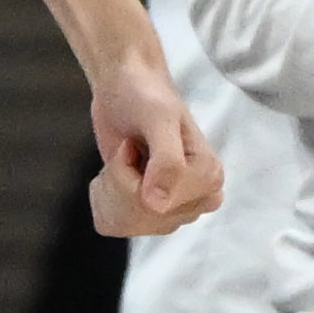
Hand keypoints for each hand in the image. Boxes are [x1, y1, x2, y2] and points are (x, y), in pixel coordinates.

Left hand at [87, 52, 221, 236]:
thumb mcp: (158, 120)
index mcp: (209, 176)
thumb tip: (158, 206)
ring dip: (111, 190)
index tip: (135, 143)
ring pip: (130, 225)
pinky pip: (116, 225)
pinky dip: (104, 200)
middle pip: (147, 220)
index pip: (162, 208)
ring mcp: (172, 205)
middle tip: (127, 150)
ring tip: (123, 161)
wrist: (125, 87)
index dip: (131, 179)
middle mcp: (197, 196)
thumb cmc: (146, 97)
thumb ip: (167, 161)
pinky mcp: (148, 209)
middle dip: (120, 184)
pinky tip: (114, 175)